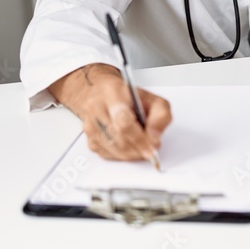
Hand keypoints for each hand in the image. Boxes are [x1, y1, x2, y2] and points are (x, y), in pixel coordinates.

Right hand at [48, 64, 172, 161]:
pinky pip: (106, 154)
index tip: (152, 147)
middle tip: (150, 149)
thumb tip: (154, 136)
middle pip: (118, 137)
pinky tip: (129, 146)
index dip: (140, 138)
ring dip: (131, 153)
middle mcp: (96, 107)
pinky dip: (121, 155)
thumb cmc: (128, 97)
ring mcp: (89, 123)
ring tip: (142, 147)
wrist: (103, 94)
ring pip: (112, 148)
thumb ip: (161, 115)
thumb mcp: (153, 99)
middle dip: (138, 148)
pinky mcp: (88, 137)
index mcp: (113, 93)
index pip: (124, 121)